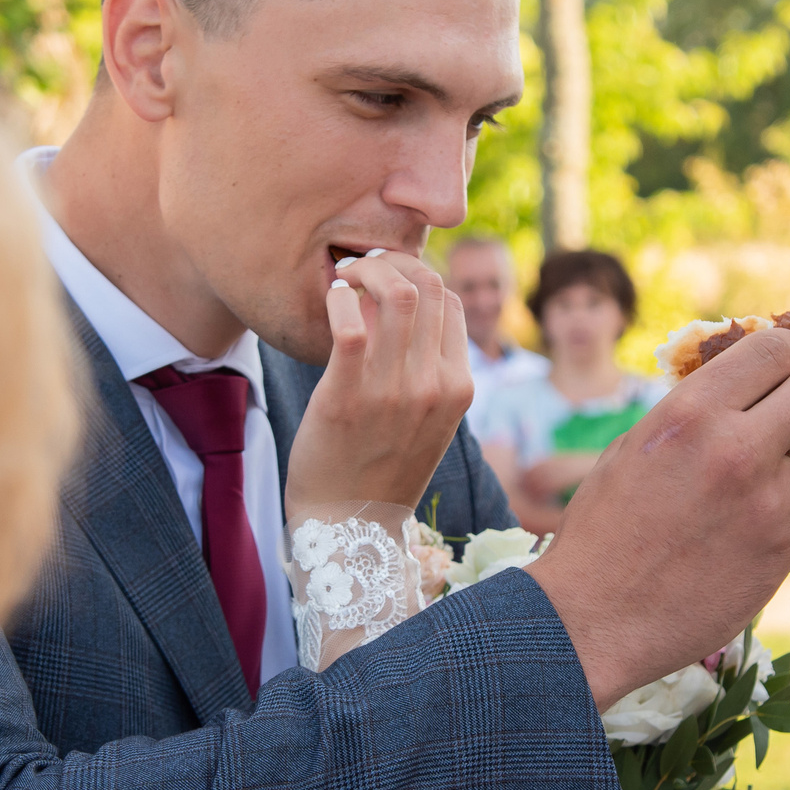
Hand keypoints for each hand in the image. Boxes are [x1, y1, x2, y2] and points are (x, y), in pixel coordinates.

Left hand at [286, 251, 473, 516]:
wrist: (348, 527)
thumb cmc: (381, 468)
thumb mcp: (428, 421)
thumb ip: (429, 370)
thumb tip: (406, 307)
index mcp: (458, 388)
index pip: (450, 302)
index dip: (417, 278)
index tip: (385, 281)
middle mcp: (434, 387)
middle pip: (428, 287)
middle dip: (391, 262)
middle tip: (360, 268)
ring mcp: (392, 393)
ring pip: (397, 294)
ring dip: (366, 270)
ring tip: (344, 278)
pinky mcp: (345, 398)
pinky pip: (349, 323)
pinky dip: (339, 298)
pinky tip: (330, 300)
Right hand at [526, 329, 789, 707]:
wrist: (593, 619)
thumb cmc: (604, 530)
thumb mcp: (634, 446)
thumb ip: (695, 409)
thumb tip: (748, 378)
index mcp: (690, 413)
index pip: (779, 345)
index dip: (788, 353)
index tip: (782, 369)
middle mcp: (736, 448)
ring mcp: (767, 501)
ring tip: (755, 479)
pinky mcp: (783, 548)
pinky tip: (749, 521)